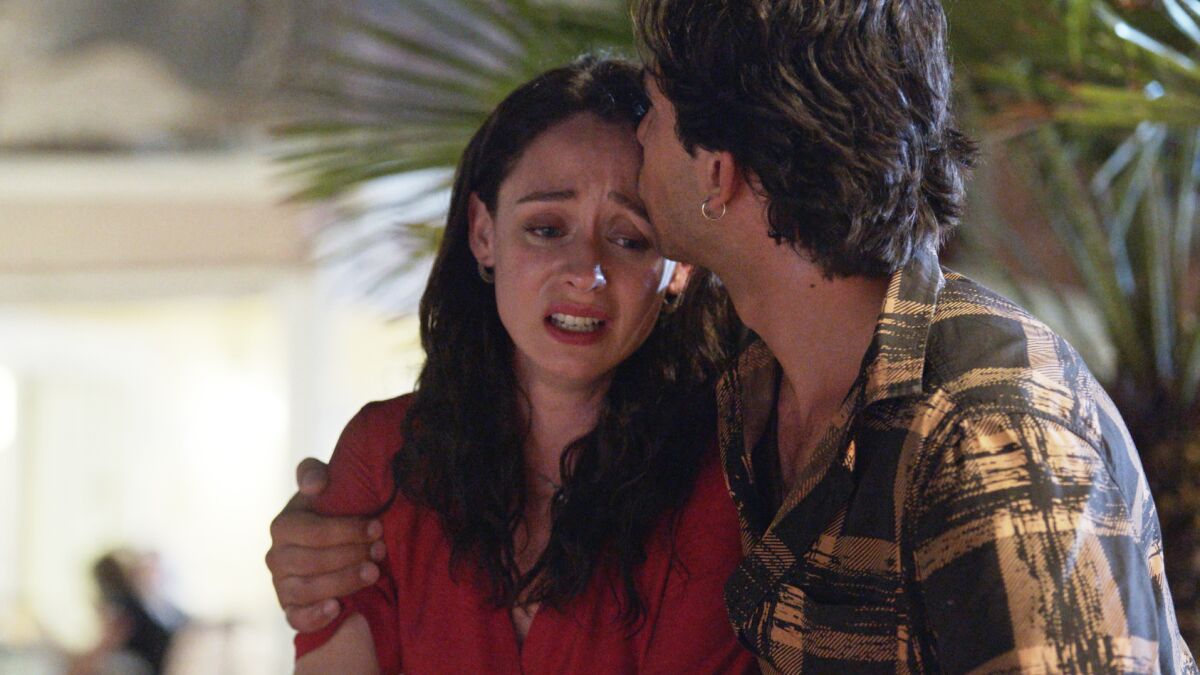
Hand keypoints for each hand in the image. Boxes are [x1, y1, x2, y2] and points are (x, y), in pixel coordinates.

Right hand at [266, 457, 384, 631]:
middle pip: (313, 561)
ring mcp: (281, 585)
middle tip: (381, 551)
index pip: (314, 531)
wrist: (331, 543)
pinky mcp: (290, 608)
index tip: (377, 528)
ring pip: (308, 589)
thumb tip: (313, 485)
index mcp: (283, 526)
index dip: (347, 530)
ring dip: (344, 582)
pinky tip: (338, 608)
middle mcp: (276, 557)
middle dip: (352, 555)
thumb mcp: (323, 488)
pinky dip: (315, 616)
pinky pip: (296, 618)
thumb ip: (312, 473)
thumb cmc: (329, 512)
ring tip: (374, 573)